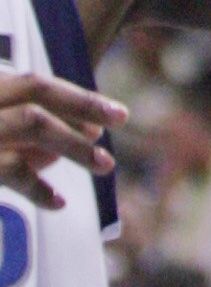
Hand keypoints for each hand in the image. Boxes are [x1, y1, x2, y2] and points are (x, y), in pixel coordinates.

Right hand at [0, 67, 124, 210]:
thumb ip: (28, 129)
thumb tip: (90, 131)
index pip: (34, 84)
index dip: (76, 98)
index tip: (111, 114)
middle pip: (36, 90)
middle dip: (83, 104)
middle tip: (121, 117)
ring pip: (32, 123)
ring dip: (72, 143)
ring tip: (105, 165)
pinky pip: (11, 170)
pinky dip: (36, 187)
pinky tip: (59, 202)